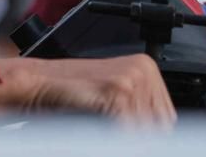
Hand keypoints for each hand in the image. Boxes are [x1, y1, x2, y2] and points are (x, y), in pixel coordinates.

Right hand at [0, 55, 173, 126]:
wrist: (38, 83)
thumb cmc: (69, 93)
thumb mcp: (113, 99)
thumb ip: (138, 111)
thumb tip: (161, 133)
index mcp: (146, 68)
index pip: (167, 118)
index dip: (150, 134)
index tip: (132, 130)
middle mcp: (143, 69)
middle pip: (160, 126)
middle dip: (138, 135)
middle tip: (109, 125)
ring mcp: (131, 79)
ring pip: (144, 132)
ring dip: (123, 137)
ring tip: (98, 126)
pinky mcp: (118, 90)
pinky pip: (128, 133)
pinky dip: (111, 138)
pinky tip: (93, 127)